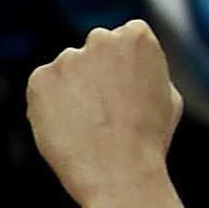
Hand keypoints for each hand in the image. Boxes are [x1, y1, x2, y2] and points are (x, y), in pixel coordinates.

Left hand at [25, 21, 185, 202]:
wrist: (119, 171)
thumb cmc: (149, 137)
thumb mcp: (168, 95)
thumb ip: (146, 71)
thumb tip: (130, 69)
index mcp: (137, 37)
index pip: (126, 36)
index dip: (127, 65)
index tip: (127, 87)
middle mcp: (100, 39)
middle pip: (95, 48)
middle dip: (98, 70)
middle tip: (106, 107)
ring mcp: (67, 59)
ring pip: (68, 69)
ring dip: (74, 88)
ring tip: (88, 123)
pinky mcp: (39, 80)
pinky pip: (44, 87)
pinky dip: (52, 104)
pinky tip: (70, 126)